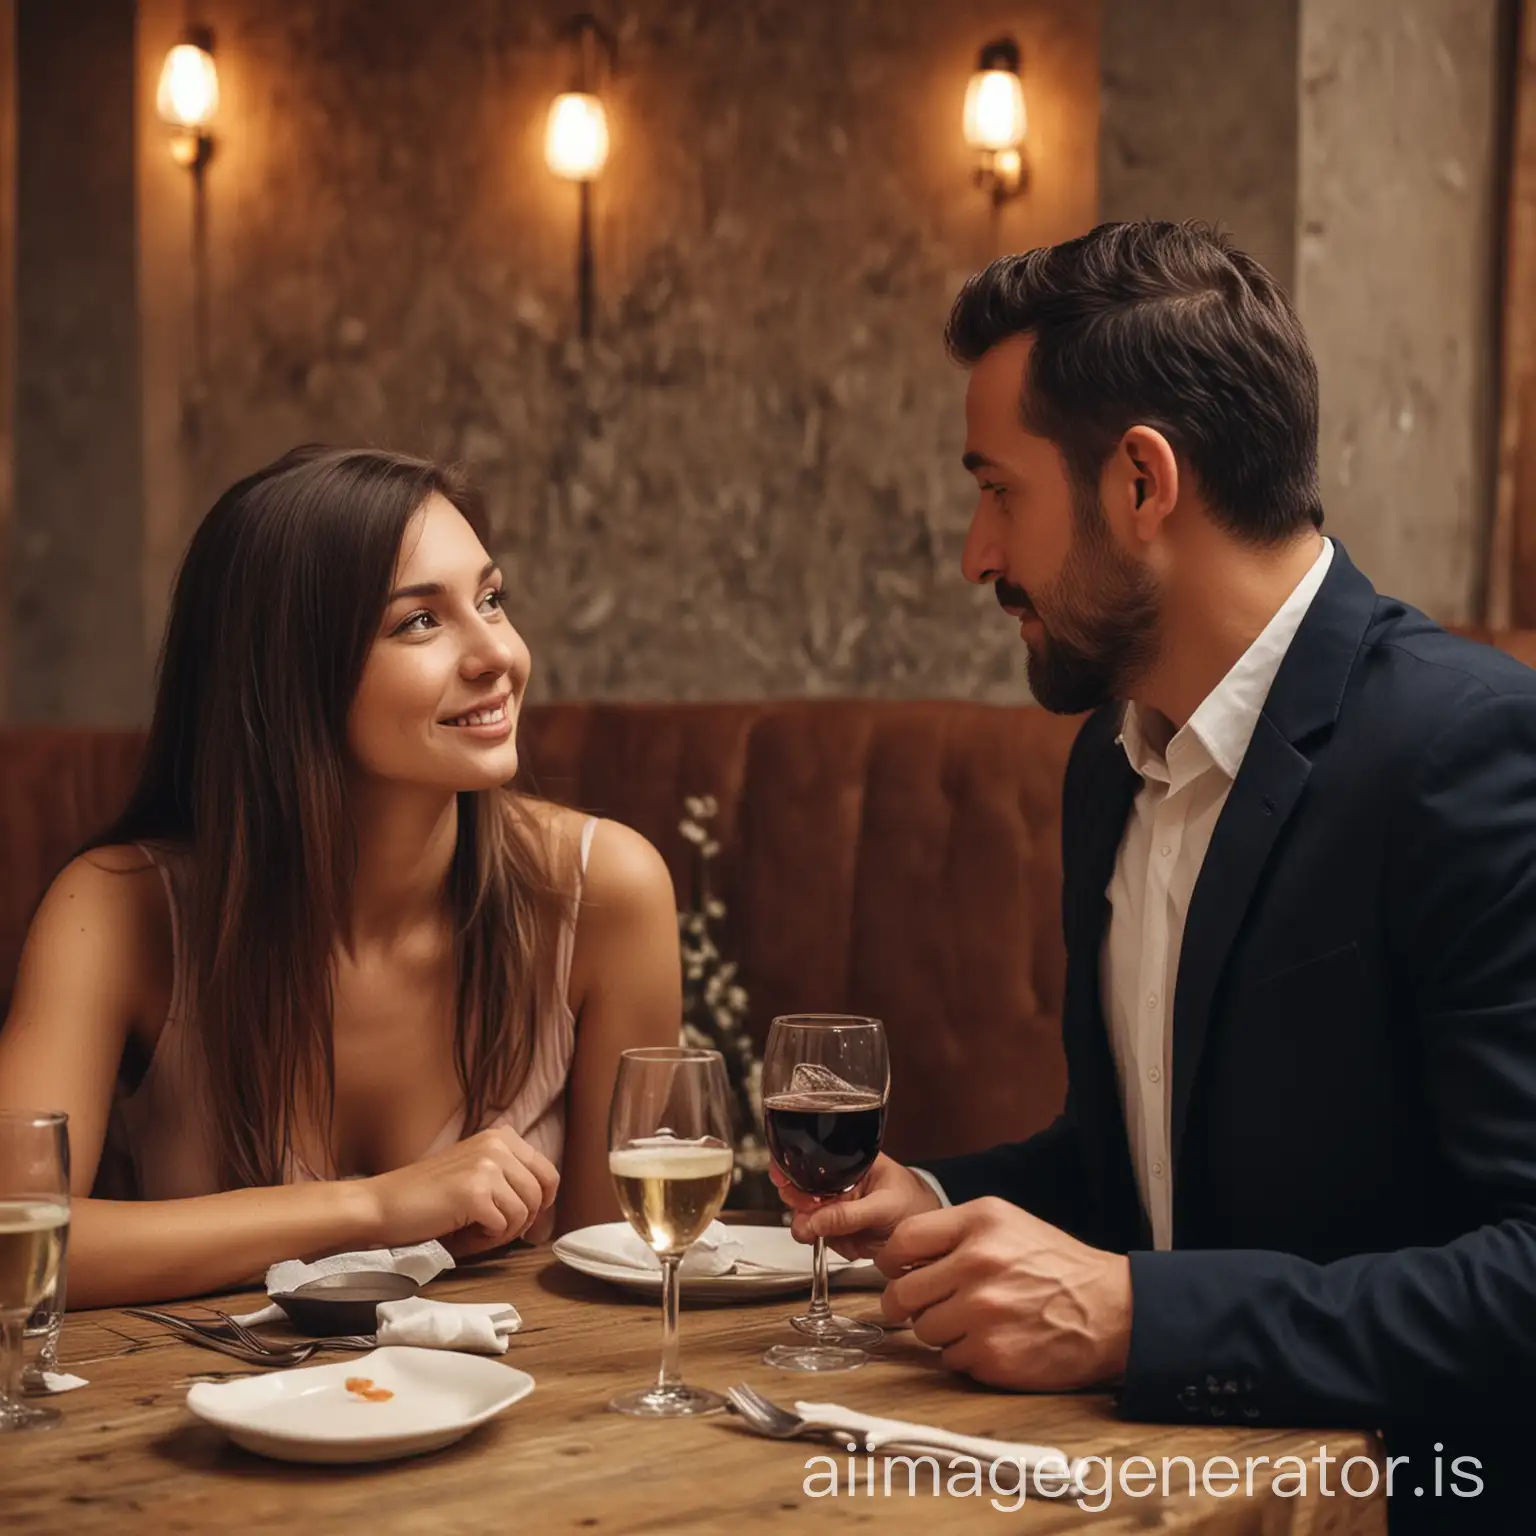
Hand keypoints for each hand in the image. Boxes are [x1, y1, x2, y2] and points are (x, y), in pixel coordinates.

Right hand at [360, 1127, 559, 1256]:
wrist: (382, 1205)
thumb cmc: (428, 1197)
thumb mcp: (476, 1171)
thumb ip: (510, 1178)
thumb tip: (546, 1204)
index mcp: (500, 1136)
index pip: (548, 1172)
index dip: (541, 1202)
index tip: (521, 1217)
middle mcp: (497, 1144)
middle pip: (540, 1195)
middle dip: (521, 1221)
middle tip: (492, 1228)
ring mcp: (487, 1166)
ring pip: (524, 1213)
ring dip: (502, 1232)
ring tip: (472, 1228)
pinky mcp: (475, 1192)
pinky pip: (504, 1227)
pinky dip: (486, 1239)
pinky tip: (462, 1231)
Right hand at [770, 1153, 940, 1258]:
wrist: (933, 1240)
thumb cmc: (916, 1208)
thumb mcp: (885, 1207)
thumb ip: (850, 1214)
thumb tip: (815, 1221)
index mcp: (852, 1162)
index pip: (814, 1159)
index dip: (793, 1167)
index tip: (782, 1179)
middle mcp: (840, 1183)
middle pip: (802, 1188)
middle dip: (798, 1203)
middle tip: (806, 1216)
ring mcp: (838, 1208)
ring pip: (807, 1217)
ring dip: (809, 1228)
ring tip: (825, 1234)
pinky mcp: (841, 1232)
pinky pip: (822, 1239)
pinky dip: (830, 1245)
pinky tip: (849, 1244)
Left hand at [877, 1196, 1131, 1390]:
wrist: (1112, 1310)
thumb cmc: (1056, 1266)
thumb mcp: (1006, 1223)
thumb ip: (954, 1232)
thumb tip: (901, 1256)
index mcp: (979, 1223)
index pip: (903, 1240)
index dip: (889, 1260)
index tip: (893, 1271)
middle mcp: (978, 1264)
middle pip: (902, 1293)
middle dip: (902, 1303)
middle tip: (915, 1306)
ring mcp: (984, 1313)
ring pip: (923, 1330)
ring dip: (938, 1330)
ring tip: (970, 1321)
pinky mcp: (994, 1355)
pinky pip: (951, 1360)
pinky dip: (964, 1355)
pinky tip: (991, 1341)